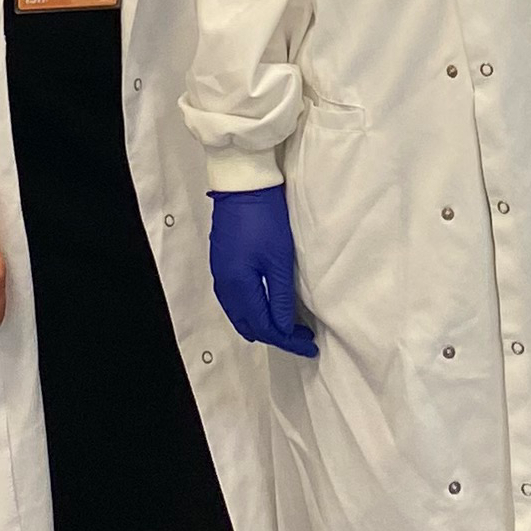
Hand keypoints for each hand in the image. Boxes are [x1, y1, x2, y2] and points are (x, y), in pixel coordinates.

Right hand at [210, 186, 317, 357]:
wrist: (242, 184)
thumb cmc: (264, 218)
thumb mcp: (278, 259)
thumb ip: (280, 296)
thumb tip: (284, 327)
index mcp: (237, 286)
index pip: (263, 326)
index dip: (288, 340)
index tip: (310, 345)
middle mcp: (224, 285)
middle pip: (248, 324)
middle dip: (275, 335)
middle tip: (302, 338)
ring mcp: (220, 273)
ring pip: (239, 313)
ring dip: (262, 323)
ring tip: (286, 327)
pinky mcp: (222, 261)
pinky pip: (234, 299)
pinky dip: (251, 309)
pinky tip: (265, 306)